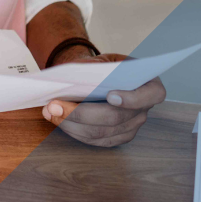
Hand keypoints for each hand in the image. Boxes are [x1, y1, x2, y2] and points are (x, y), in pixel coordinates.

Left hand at [41, 51, 166, 147]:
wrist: (97, 76)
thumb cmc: (102, 67)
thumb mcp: (103, 61)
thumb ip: (95, 70)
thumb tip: (74, 82)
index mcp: (150, 85)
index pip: (150, 96)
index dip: (131, 99)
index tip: (110, 95)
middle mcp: (144, 109)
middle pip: (115, 118)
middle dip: (80, 113)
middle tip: (54, 105)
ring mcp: (132, 127)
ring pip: (101, 133)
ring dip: (71, 124)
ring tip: (49, 111)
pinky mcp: (117, 138)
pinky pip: (95, 140)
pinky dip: (74, 131)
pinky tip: (58, 120)